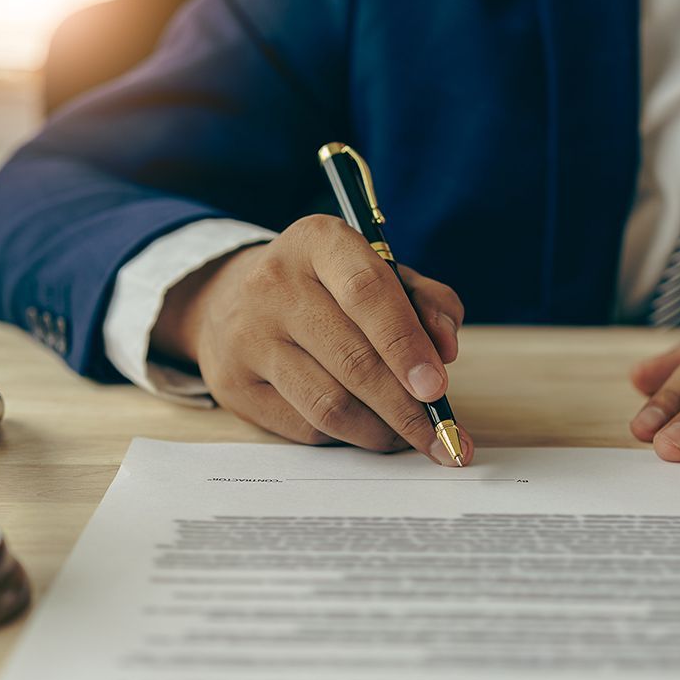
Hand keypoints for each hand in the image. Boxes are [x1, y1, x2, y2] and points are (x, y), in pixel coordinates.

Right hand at [151, 214, 472, 464]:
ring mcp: (249, 336)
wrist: (233, 300)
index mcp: (318, 242)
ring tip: (408, 436)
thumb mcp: (380, 273)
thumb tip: (446, 350)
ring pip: (329, 404)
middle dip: (405, 407)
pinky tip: (368, 430)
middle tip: (438, 434)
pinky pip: (305, 426)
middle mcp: (275, 284)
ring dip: (380, 431)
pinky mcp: (235, 384)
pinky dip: (347, 437)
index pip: (367, 292)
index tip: (437, 388)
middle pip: (352, 360)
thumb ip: (426, 302)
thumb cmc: (327, 290)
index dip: (406, 344)